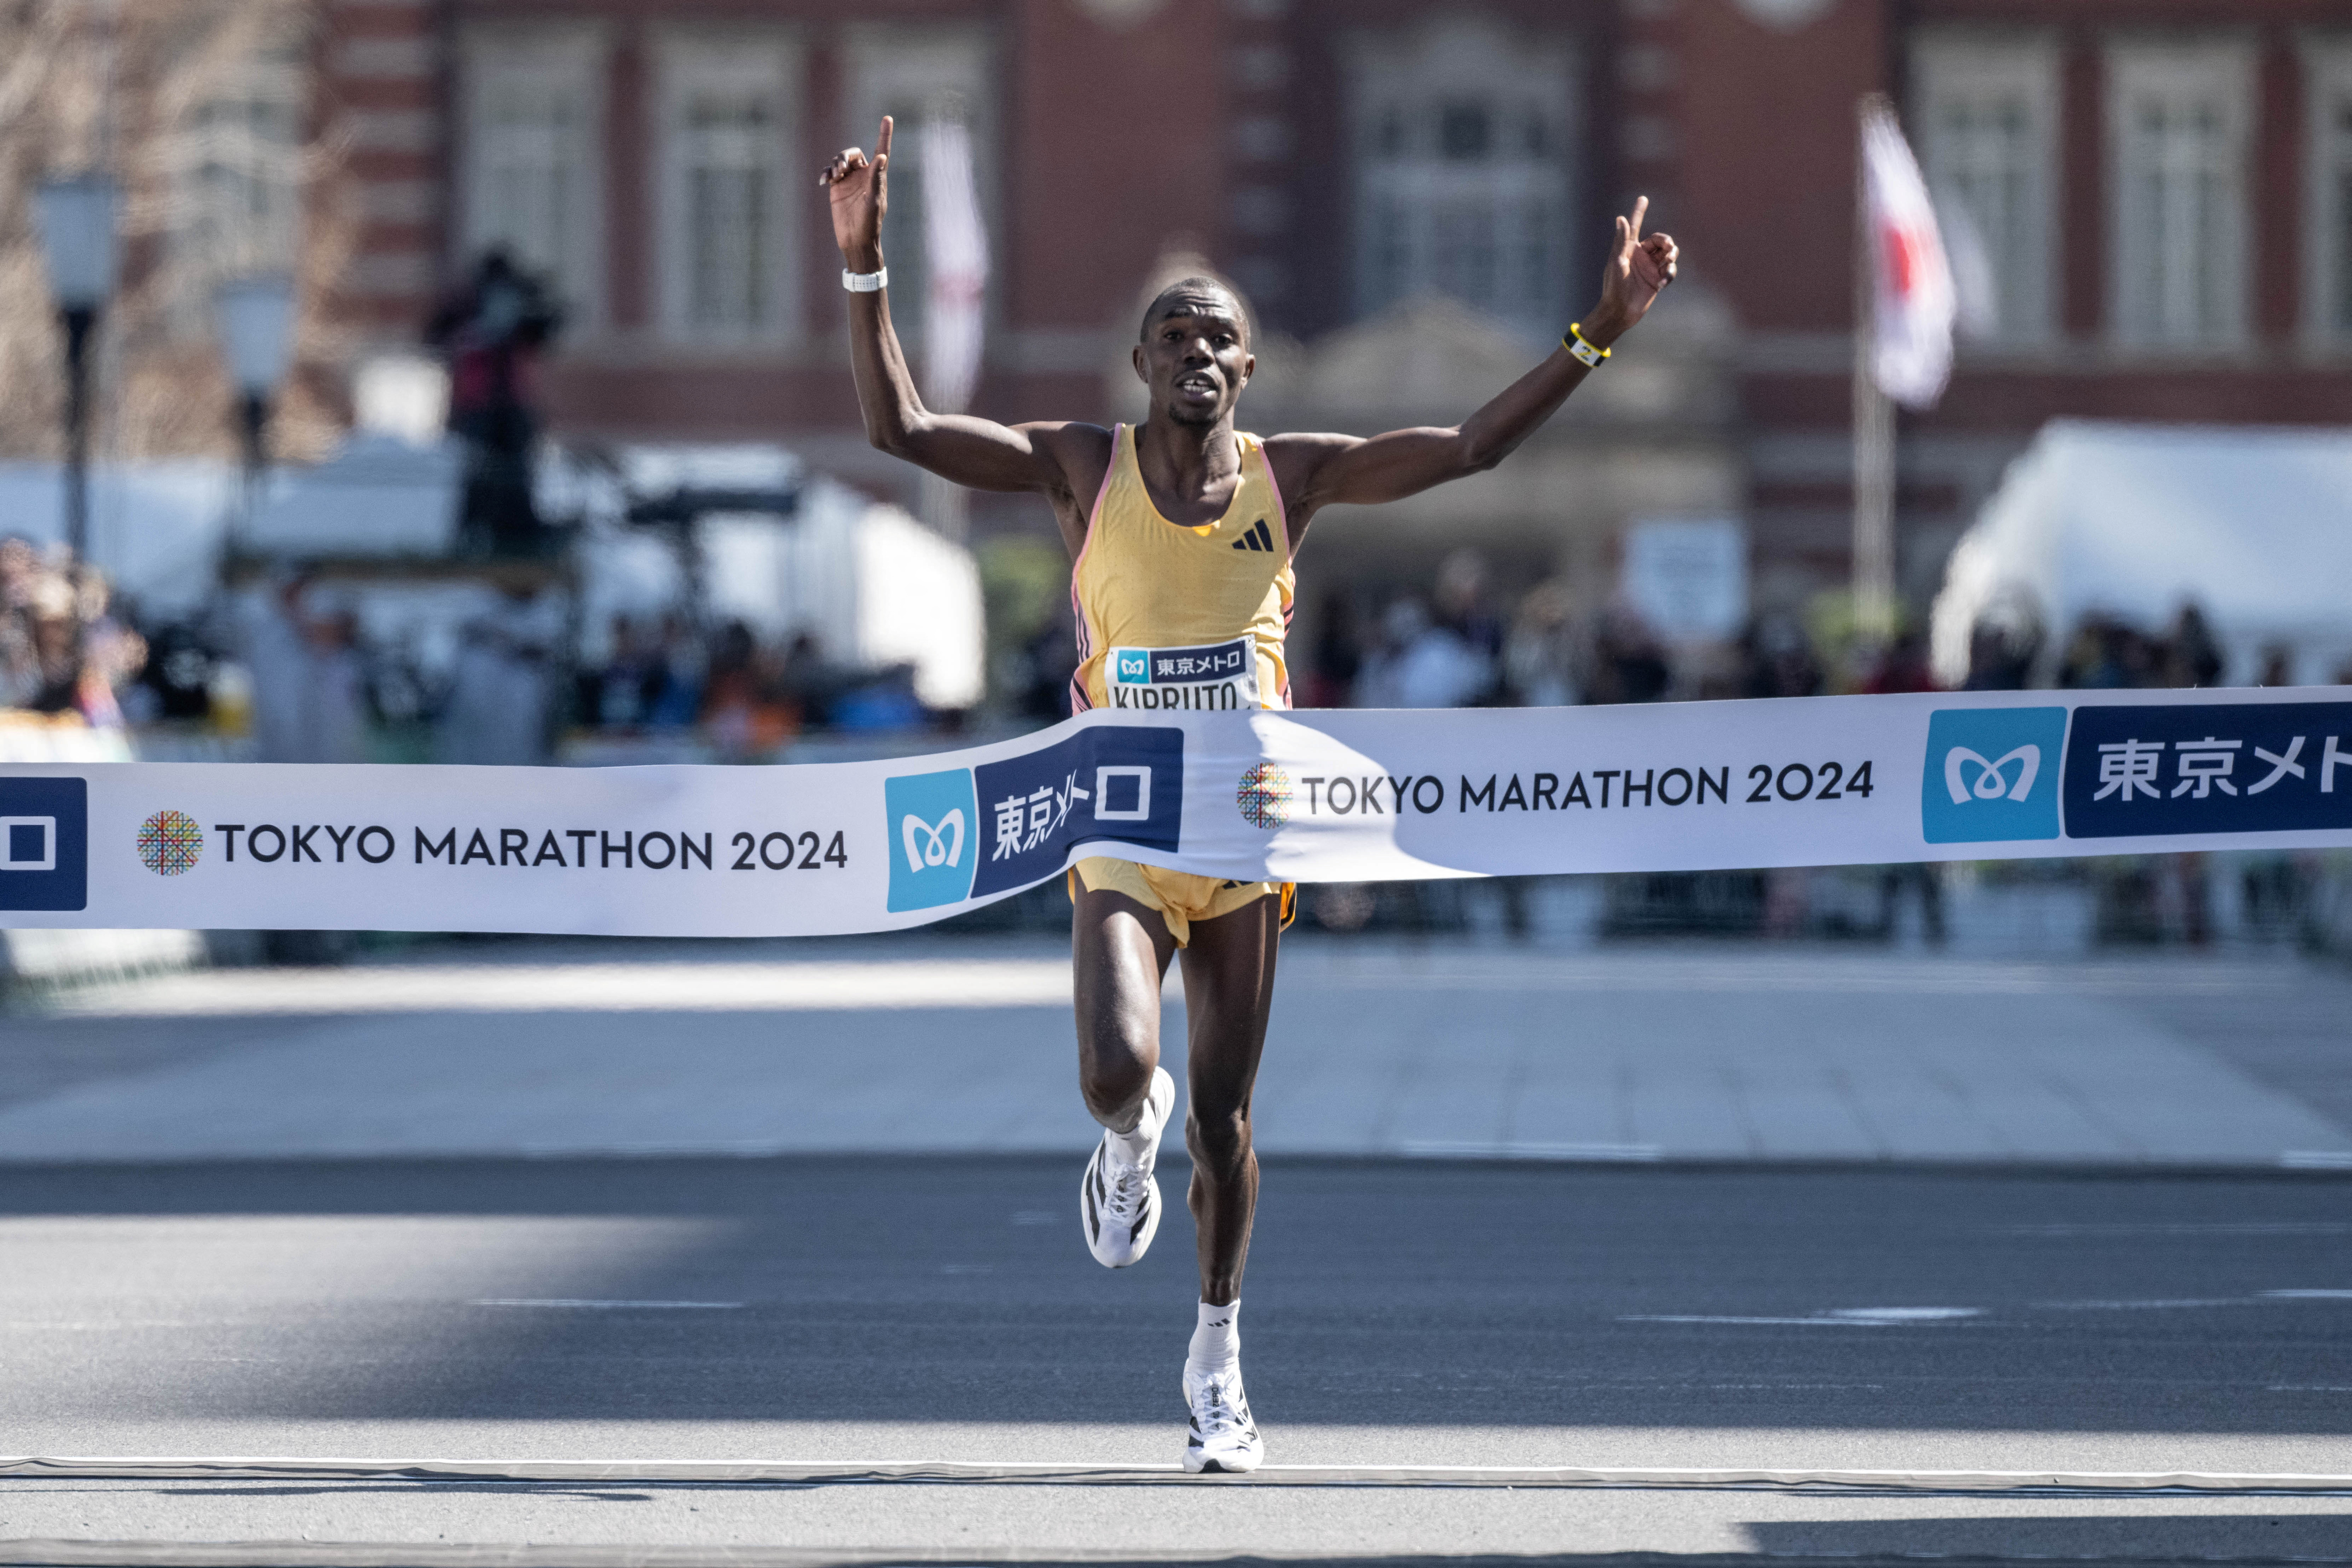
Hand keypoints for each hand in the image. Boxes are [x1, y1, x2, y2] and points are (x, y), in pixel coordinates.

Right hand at [820, 116, 891, 270]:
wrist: (855, 240)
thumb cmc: (869, 223)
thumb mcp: (873, 200)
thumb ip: (876, 178)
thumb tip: (882, 157)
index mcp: (877, 176)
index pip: (881, 151)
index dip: (884, 134)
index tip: (887, 118)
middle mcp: (864, 176)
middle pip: (853, 153)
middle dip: (844, 156)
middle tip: (840, 169)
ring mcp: (849, 181)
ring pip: (840, 161)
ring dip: (834, 164)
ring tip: (833, 177)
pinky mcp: (837, 188)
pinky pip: (830, 172)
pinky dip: (825, 173)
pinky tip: (823, 181)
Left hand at [1585, 196, 1677, 346]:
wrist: (1620, 312)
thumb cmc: (1614, 287)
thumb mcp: (1617, 262)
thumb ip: (1621, 241)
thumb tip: (1620, 218)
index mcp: (1629, 249)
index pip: (1636, 226)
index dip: (1639, 212)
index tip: (1643, 198)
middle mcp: (1641, 256)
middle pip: (1660, 240)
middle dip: (1667, 242)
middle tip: (1668, 250)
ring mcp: (1650, 267)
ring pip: (1668, 254)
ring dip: (1671, 257)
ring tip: (1666, 265)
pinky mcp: (1657, 279)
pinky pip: (1670, 270)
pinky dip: (1669, 274)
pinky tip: (1661, 283)